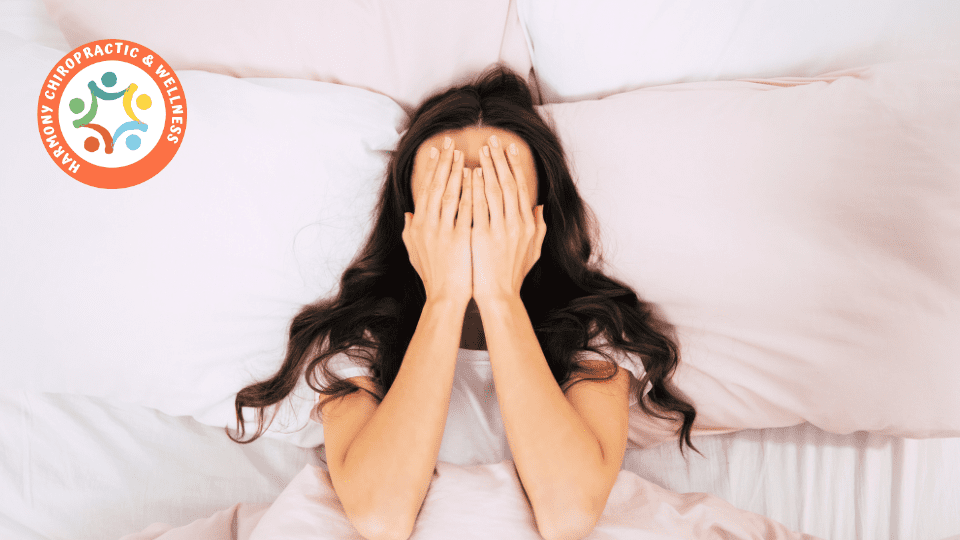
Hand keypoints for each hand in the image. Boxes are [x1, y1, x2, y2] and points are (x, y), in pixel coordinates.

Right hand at [402, 137, 472, 306]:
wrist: (445, 297)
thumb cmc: (434, 276)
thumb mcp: (415, 253)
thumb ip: (411, 231)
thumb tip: (410, 214)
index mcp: (419, 225)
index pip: (426, 190)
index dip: (432, 169)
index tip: (437, 150)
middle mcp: (429, 225)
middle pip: (437, 186)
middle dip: (444, 162)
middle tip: (450, 142)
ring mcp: (444, 231)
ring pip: (450, 194)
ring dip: (456, 172)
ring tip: (462, 153)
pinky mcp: (459, 239)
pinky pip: (466, 210)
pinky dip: (470, 192)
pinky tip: (476, 178)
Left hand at [471, 135, 546, 305]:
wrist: (499, 295)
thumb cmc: (512, 275)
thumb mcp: (532, 251)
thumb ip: (538, 227)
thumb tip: (539, 207)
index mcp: (527, 224)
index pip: (521, 188)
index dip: (515, 166)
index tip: (509, 149)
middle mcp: (516, 224)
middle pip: (509, 184)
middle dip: (500, 160)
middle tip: (492, 141)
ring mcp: (500, 229)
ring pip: (494, 191)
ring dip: (488, 168)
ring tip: (481, 151)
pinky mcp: (483, 236)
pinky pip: (478, 206)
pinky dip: (475, 188)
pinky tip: (470, 174)